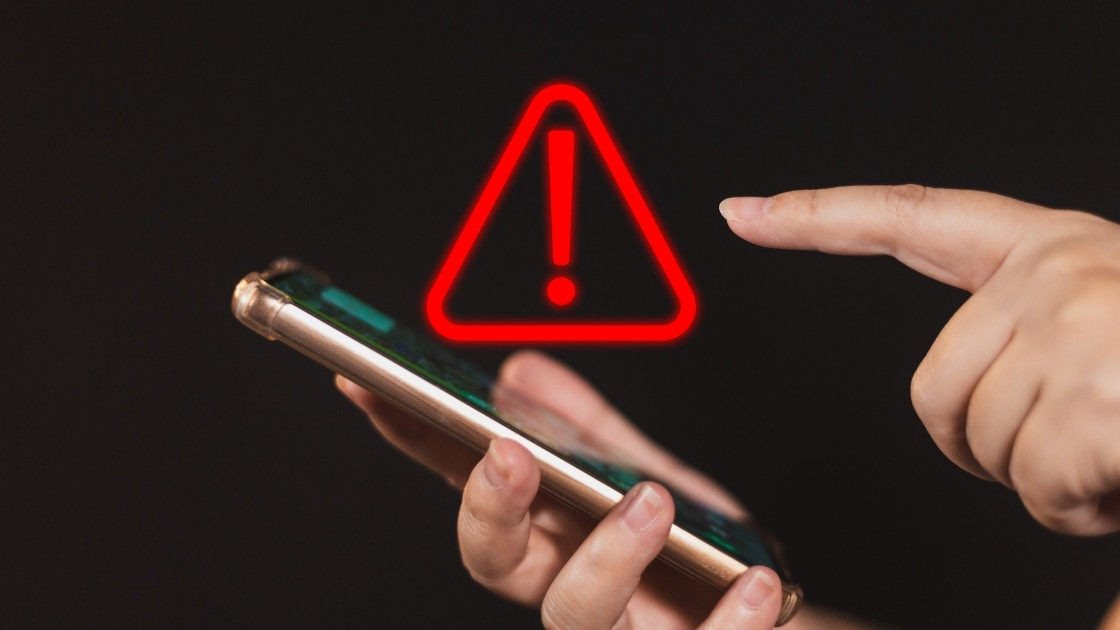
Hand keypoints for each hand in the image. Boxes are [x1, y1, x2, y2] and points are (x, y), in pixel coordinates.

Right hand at [336, 350, 791, 628]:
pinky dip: (726, 625)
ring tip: (650, 503)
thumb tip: (520, 371)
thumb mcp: (643, 472)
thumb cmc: (692, 550)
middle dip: (489, 509)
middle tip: (509, 454)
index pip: (462, 483)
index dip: (411, 438)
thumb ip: (587, 429)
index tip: (371, 384)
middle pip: (494, 562)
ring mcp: (617, 629)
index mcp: (546, 533)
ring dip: (606, 558)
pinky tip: (750, 581)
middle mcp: (564, 584)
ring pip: (574, 615)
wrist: (763, 613)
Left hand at [720, 185, 1119, 534]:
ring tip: (1109, 453)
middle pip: (932, 387)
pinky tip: (1115, 478)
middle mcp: (1053, 272)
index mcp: (1046, 248)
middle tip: (1066, 448)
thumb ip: (1027, 341)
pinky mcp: (1095, 394)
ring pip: (983, 443)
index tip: (742, 214)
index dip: (817, 217)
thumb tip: (960, 408)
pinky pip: (1035, 485)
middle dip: (984, 445)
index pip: (906, 218)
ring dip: (1043, 479)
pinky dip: (1074, 509)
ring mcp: (1073, 326)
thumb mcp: (1109, 320)